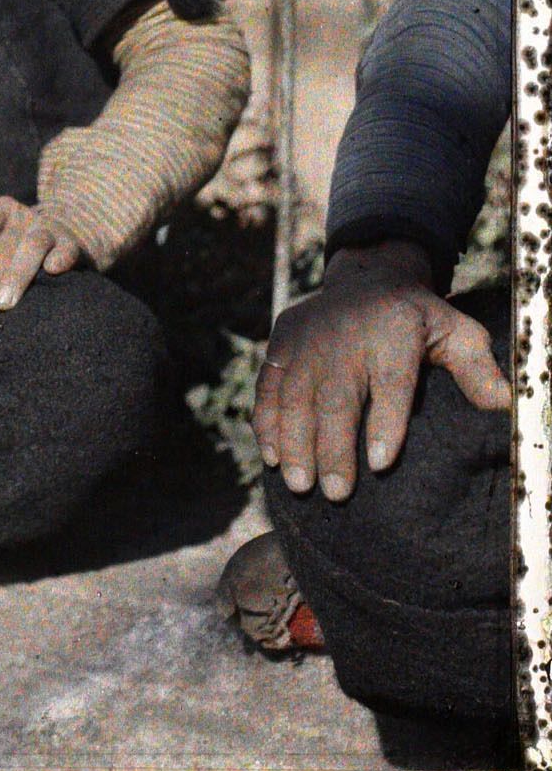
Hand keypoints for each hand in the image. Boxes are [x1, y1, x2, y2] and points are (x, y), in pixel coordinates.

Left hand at [0, 195, 84, 321]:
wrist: (61, 235)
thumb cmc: (10, 249)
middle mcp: (21, 216)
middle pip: (0, 247)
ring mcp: (48, 228)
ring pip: (32, 246)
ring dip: (16, 275)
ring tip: (4, 303)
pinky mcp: (71, 243)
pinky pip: (67, 248)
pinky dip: (60, 257)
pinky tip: (52, 270)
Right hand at [253, 239, 510, 502]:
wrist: (367, 277)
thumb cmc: (418, 321)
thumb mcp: (456, 333)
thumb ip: (477, 369)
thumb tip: (505, 407)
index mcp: (395, 333)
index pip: (391, 381)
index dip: (385, 422)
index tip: (380, 464)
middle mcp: (346, 334)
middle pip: (336, 395)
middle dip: (332, 447)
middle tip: (334, 493)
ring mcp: (309, 337)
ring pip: (296, 394)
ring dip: (294, 441)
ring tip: (298, 484)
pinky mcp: (282, 340)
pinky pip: (269, 384)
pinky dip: (266, 421)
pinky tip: (270, 455)